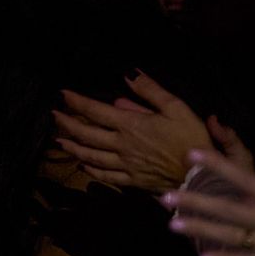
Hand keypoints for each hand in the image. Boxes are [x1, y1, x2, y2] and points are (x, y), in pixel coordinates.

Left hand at [55, 72, 209, 194]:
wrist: (201, 175)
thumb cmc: (192, 139)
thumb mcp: (176, 107)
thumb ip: (150, 91)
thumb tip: (128, 75)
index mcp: (131, 125)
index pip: (96, 111)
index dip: (77, 102)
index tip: (62, 95)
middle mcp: (122, 145)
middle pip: (87, 134)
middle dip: (67, 124)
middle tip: (53, 116)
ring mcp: (125, 165)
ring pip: (91, 156)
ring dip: (73, 148)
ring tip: (59, 142)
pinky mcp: (132, 180)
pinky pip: (106, 175)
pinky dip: (91, 170)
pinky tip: (83, 165)